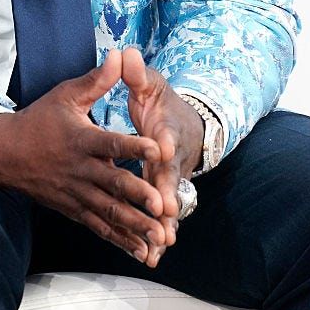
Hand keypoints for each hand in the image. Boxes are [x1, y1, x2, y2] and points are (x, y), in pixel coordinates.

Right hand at [0, 50, 166, 265]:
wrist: (6, 153)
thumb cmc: (39, 120)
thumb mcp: (65, 95)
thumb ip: (96, 80)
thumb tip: (118, 55)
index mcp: (81, 139)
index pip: (110, 142)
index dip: (133, 145)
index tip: (157, 149)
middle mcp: (81, 169)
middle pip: (113, 184)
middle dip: (138, 196)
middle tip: (162, 206)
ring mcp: (77, 193)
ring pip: (109, 212)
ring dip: (134, 225)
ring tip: (159, 236)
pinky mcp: (74, 209)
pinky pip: (99, 226)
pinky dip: (120, 239)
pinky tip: (141, 251)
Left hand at [121, 47, 203, 259]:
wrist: (185, 124)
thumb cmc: (162, 102)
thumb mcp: (150, 83)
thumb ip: (136, 73)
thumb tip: (124, 53)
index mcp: (166, 129)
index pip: (165, 136)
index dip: (163, 143)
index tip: (160, 150)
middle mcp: (172, 158)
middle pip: (170, 178)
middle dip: (167, 195)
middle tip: (163, 212)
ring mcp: (169, 178)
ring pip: (168, 204)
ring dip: (163, 224)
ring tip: (159, 247)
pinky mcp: (163, 193)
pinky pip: (160, 216)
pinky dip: (156, 234)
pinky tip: (149, 256)